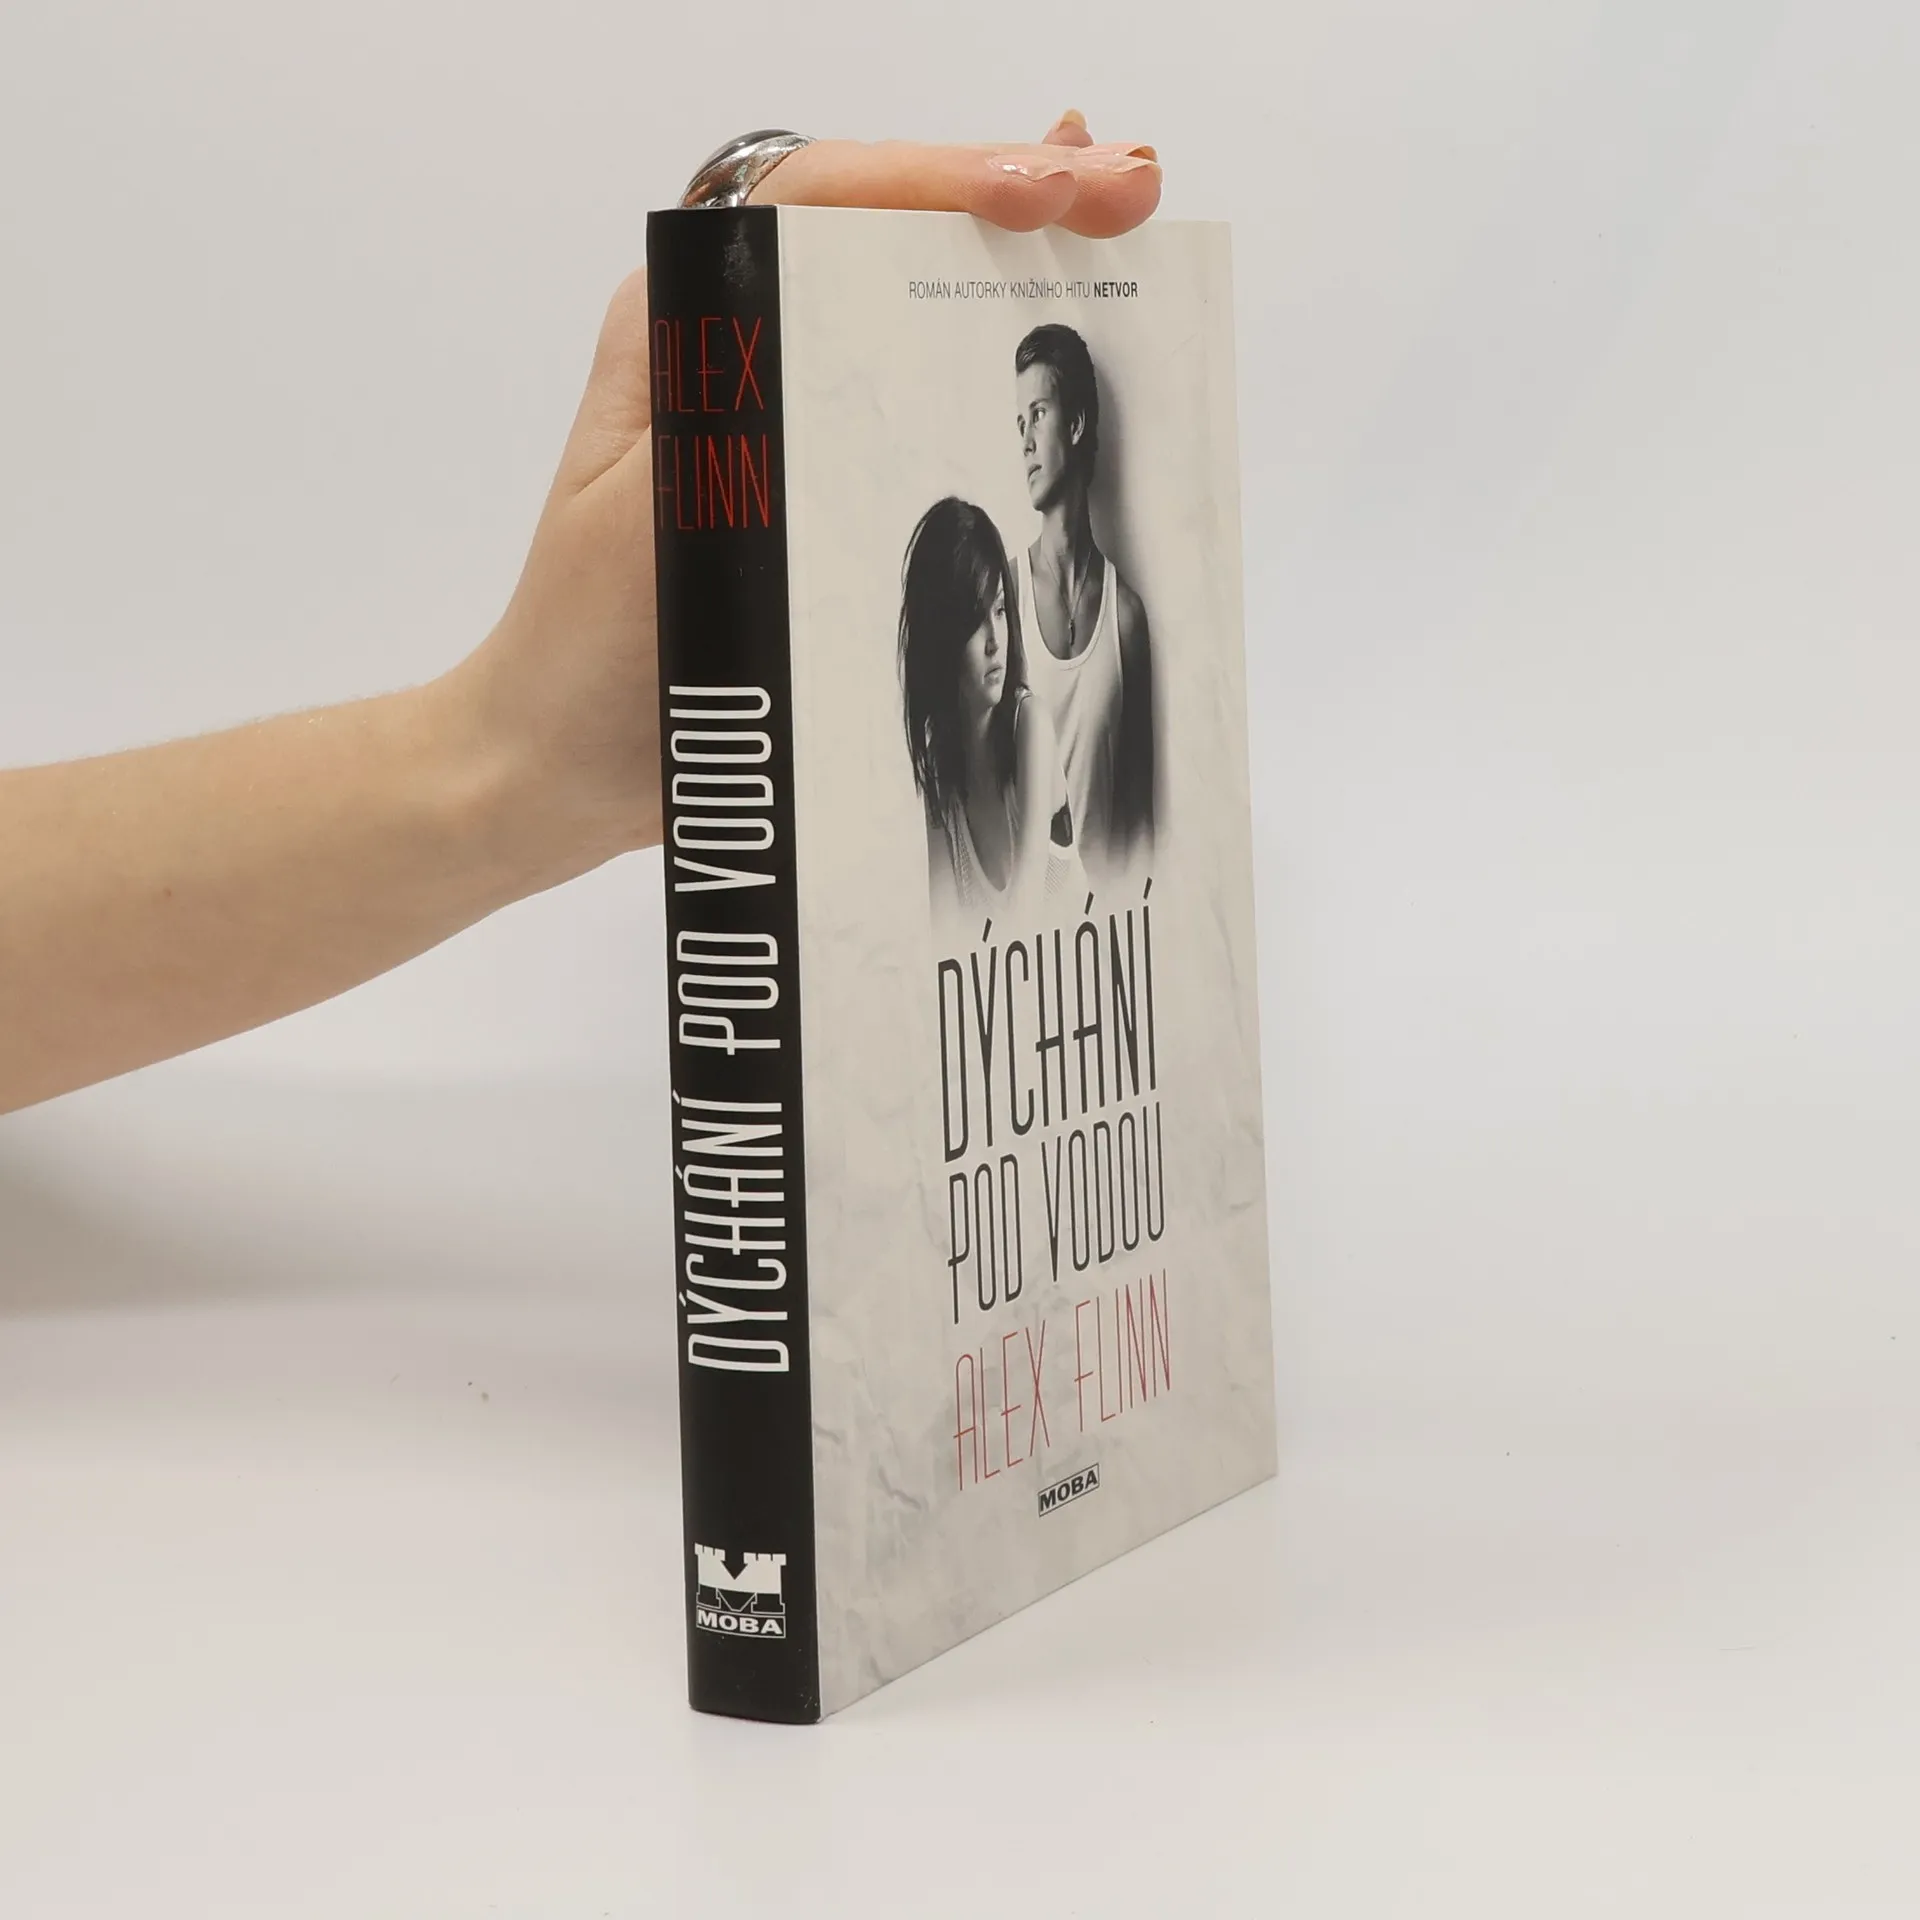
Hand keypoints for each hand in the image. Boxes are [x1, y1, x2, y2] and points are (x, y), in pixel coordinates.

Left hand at [445, 114, 1161, 893]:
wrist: (566, 763)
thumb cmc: (588, 653)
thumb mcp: (654, 520)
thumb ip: (735, 420)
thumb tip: (855, 316)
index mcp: (686, 329)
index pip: (821, 199)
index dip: (939, 179)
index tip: (1041, 194)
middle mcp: (739, 345)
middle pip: (885, 228)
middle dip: (1013, 193)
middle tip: (1128, 190)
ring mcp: (787, 407)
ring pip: (914, 295)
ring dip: (1022, 257)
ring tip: (1124, 221)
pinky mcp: (821, 477)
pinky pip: (923, 392)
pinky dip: (1003, 353)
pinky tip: (1080, 322)